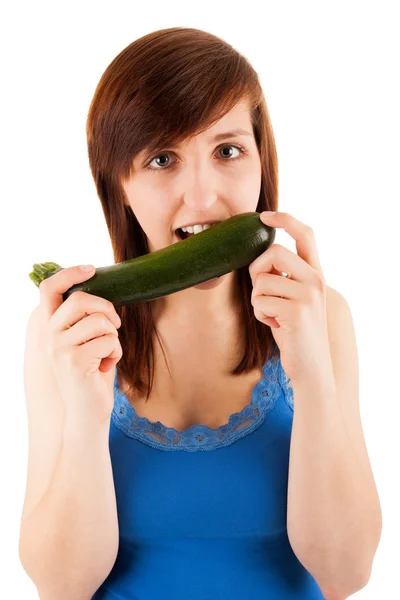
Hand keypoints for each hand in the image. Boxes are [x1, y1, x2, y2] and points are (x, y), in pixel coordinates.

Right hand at [39, 265, 122, 426]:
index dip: (70, 273)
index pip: (50, 288)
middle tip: (115, 324)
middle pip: (80, 300)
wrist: (88, 413)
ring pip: (100, 322)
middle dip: (106, 308)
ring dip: (114, 337)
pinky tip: (106, 367)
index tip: (91, 269)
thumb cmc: (92, 374)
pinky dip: (116, 353)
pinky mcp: (75, 362)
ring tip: (107, 354)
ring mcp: (59, 349)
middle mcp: (49, 336)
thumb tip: (100, 288)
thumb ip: (84, 318)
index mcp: (49, 327)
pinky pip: (109, 341)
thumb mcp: (85, 341)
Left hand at [248, 211, 332, 382]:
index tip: (263, 216)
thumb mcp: (294, 298)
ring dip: (257, 300)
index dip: (284, 219)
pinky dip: (260, 314)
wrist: (311, 367)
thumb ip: (284, 276)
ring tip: (272, 314)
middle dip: (256, 269)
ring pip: (261, 280)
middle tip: (261, 290)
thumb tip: (258, 257)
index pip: (305, 233)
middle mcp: (316, 279)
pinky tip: (275, 325)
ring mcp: (308, 295)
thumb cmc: (295, 331)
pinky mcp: (297, 311)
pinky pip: (260, 301)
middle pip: (274, 251)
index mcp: (316, 272)